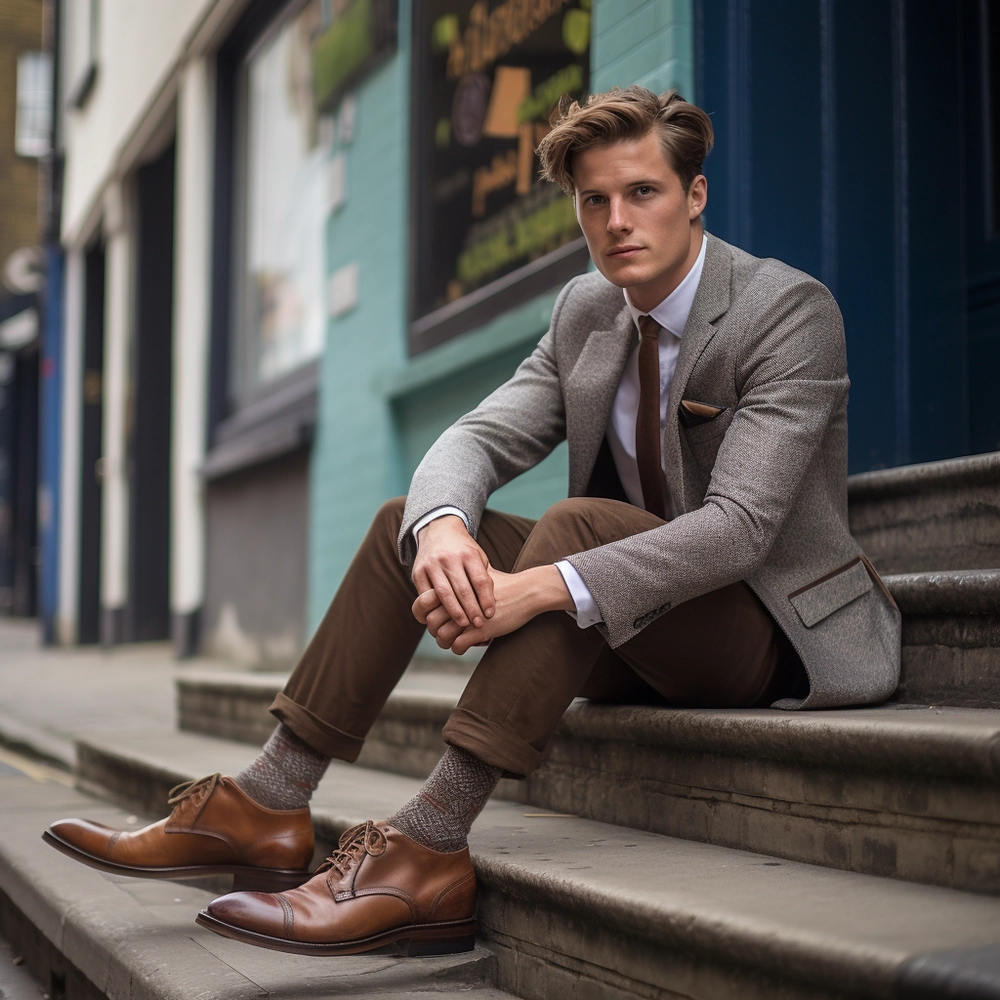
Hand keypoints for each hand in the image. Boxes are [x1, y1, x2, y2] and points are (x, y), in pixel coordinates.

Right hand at [411, 515, 493, 629]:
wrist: (438, 529)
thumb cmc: (463, 549)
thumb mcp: (478, 556)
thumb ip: (484, 576)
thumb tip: (489, 604)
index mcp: (468, 554)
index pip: (480, 580)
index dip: (486, 599)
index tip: (490, 613)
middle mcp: (449, 558)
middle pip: (462, 589)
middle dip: (472, 610)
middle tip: (478, 624)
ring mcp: (432, 564)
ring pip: (444, 594)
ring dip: (455, 612)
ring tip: (464, 624)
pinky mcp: (418, 571)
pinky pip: (426, 594)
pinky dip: (434, 607)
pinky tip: (442, 617)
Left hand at [413, 565, 573, 654]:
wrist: (527, 591)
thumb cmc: (503, 585)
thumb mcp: (478, 577)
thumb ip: (461, 582)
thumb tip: (445, 589)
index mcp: (454, 585)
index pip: (426, 604)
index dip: (428, 616)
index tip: (437, 620)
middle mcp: (457, 599)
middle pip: (431, 621)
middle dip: (435, 631)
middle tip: (444, 633)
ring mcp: (468, 615)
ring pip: (441, 636)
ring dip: (445, 643)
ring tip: (453, 642)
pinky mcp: (481, 629)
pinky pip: (458, 645)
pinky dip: (458, 648)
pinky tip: (466, 645)